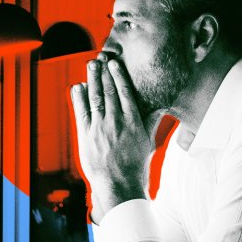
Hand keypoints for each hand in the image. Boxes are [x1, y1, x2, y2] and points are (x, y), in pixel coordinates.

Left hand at [70, 56, 164, 222]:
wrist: (118, 184)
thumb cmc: (135, 165)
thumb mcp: (148, 142)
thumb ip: (152, 122)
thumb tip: (162, 106)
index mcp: (133, 122)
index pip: (125, 93)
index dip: (119, 76)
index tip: (115, 64)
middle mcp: (116, 122)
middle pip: (109, 91)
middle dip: (104, 73)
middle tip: (100, 58)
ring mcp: (100, 128)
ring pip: (95, 97)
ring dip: (92, 79)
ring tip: (91, 65)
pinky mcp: (86, 135)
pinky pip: (81, 111)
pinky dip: (80, 97)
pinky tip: (79, 86)